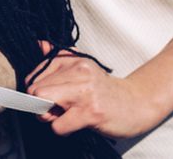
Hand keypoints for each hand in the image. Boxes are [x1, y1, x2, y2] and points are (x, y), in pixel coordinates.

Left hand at [25, 41, 161, 138]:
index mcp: (73, 59)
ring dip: (50, 116)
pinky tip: (77, 124)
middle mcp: (79, 71)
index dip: (38, 92)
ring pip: (43, 103)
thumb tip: (39, 44)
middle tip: (58, 110)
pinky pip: (58, 125)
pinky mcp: (91, 112)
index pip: (35, 76)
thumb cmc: (104, 90)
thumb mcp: (82, 68)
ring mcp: (85, 91)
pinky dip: (63, 129)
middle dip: (40, 105)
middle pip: (36, 90)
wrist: (136, 103)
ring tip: (67, 115)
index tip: (54, 97)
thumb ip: (58, 58)